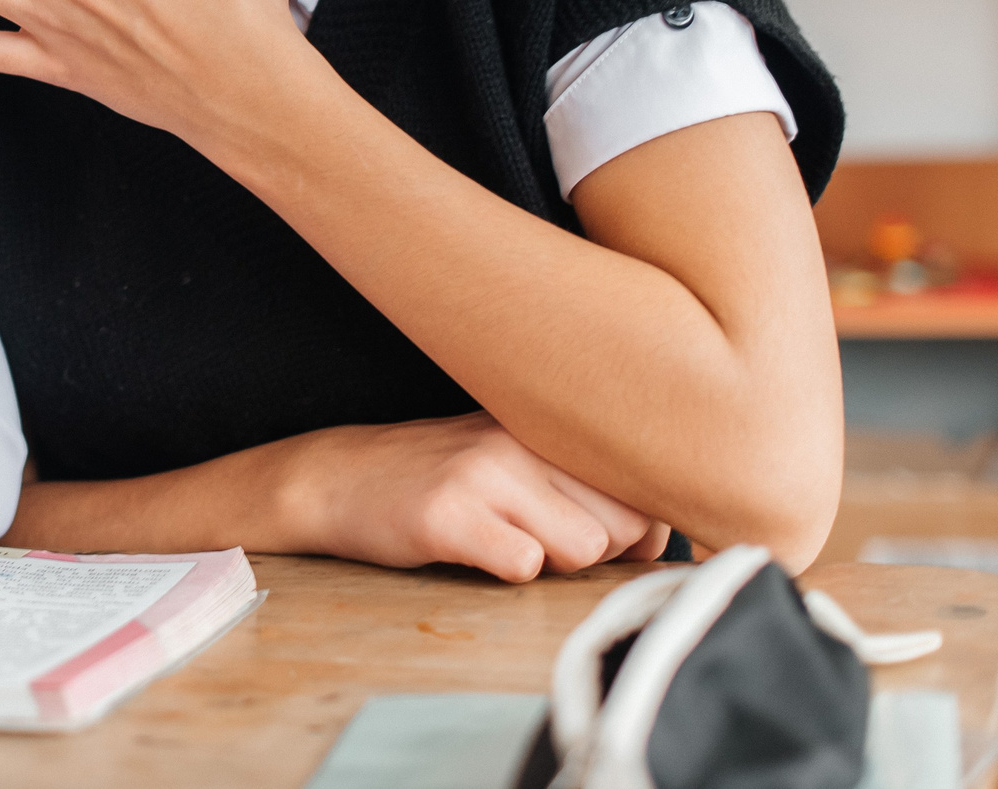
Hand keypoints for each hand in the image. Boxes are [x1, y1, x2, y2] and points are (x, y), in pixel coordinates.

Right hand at [271, 413, 669, 581]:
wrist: (335, 479)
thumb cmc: (439, 479)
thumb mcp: (512, 456)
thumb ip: (583, 480)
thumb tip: (662, 535)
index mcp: (544, 424)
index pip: (642, 484)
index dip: (635, 529)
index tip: (600, 535)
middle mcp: (519, 439)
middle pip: (625, 524)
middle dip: (599, 553)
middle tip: (541, 542)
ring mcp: (482, 473)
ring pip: (584, 547)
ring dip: (556, 567)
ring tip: (507, 545)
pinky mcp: (446, 515)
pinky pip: (524, 564)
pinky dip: (510, 572)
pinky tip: (476, 554)